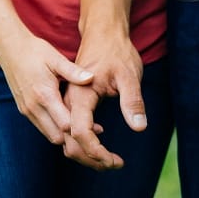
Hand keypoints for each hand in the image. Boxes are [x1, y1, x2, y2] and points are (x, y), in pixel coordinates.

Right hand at [0, 30, 93, 144]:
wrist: (9, 49)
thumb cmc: (35, 51)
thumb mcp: (56, 58)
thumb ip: (73, 71)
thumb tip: (91, 78)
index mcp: (44, 95)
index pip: (65, 125)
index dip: (81, 129)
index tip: (98, 129)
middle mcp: (34, 107)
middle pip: (57, 137)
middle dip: (74, 139)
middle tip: (93, 134)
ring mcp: (27, 110)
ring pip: (49, 135)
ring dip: (65, 136)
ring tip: (83, 130)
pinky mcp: (24, 110)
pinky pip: (42, 127)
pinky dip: (55, 129)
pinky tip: (68, 122)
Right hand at [60, 20, 146, 169]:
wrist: (100, 32)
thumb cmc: (114, 50)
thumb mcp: (128, 74)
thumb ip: (131, 100)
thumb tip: (139, 127)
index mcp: (76, 94)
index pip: (79, 133)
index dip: (96, 152)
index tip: (115, 161)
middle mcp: (61, 101)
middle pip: (68, 143)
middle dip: (91, 158)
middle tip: (117, 164)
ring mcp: (59, 103)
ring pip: (64, 140)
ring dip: (85, 154)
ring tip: (111, 160)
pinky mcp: (62, 104)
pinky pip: (65, 130)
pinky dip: (80, 142)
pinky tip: (101, 141)